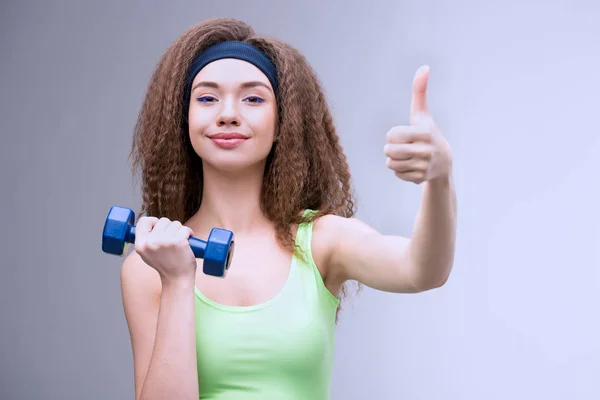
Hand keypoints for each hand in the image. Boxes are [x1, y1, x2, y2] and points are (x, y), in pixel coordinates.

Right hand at [134, 216, 197, 283]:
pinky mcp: (178, 242)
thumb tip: (153, 222)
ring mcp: (164, 241)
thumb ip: (147, 239)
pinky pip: (185, 229)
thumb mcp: (147, 253)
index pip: (144, 221)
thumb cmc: (165, 265)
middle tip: (173, 239)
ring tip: (180, 242)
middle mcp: (150, 242)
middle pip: (163, 220)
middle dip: (171, 227)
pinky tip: (187, 242)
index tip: (161, 227)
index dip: (154, 221)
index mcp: (140, 244)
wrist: (177, 279)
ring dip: (180, 231)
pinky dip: (189, 233)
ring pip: (176, 224)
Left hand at [384, 65, 451, 183]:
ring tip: (408, 157)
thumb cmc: (427, 133)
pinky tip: (413, 167)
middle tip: (404, 147)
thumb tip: (425, 66)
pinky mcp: (421, 178)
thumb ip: (420, 91)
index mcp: (424, 133)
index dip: (393, 135)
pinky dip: (401, 172)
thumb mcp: (422, 114)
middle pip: (388, 151)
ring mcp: (424, 166)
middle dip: (391, 149)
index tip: (404, 135)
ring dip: (395, 161)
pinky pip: (397, 175)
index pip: (391, 135)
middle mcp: (426, 150)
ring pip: (391, 164)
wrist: (444, 163)